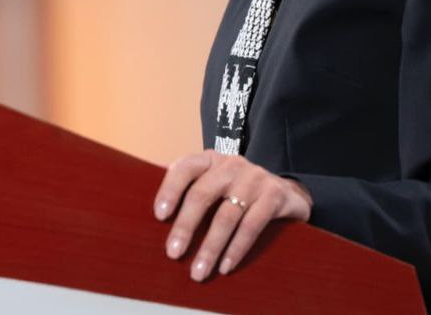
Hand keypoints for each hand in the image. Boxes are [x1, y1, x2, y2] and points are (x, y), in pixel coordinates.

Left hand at [153, 149, 311, 280]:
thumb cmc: (236, 190)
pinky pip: (252, 226)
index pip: (184, 168)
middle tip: (173, 253)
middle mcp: (231, 164)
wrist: (285, 192)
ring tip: (198, 271)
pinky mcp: (274, 196)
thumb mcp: (213, 181)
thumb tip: (145, 198)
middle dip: (185, 227)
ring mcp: (255, 179)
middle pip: (202, 194)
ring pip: (227, 215)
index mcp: (210, 159)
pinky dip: (237, 249)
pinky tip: (226, 266)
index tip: (159, 215)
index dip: (170, 190)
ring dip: (211, 247)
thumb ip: (187, 186)